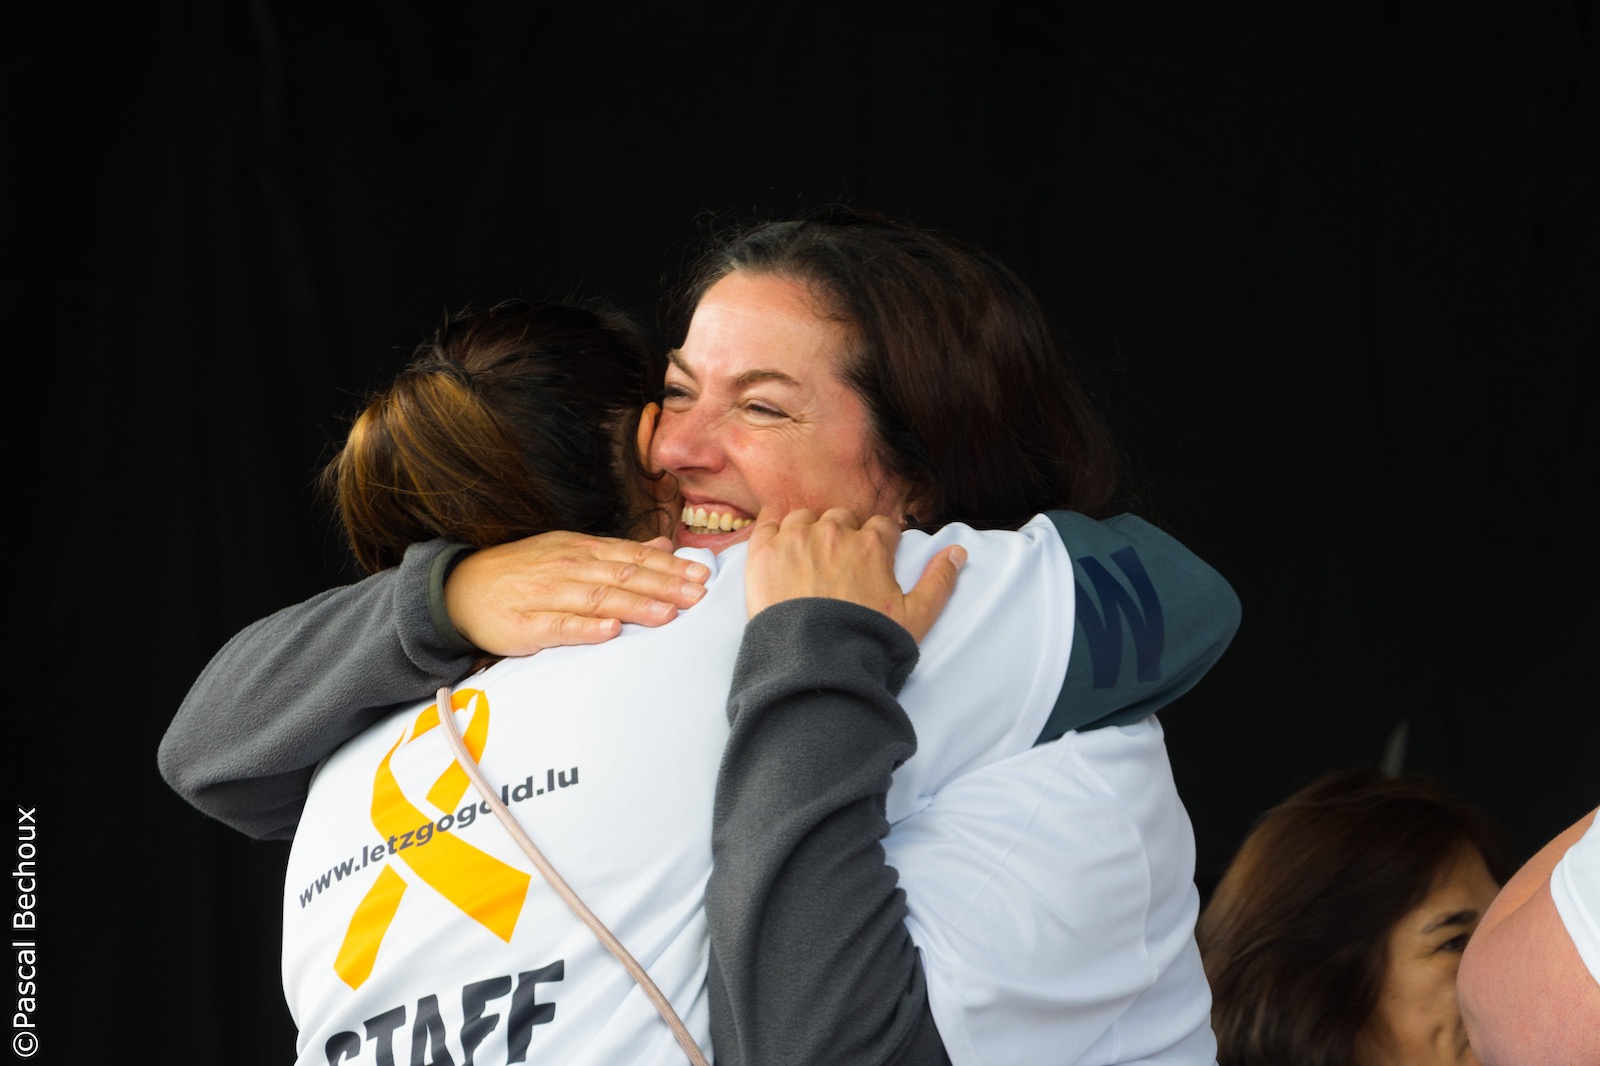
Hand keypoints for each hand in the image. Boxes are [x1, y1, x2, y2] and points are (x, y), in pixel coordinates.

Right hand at [445, 531, 708, 655]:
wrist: (459, 589)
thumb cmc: (524, 573)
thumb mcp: (571, 551)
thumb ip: (618, 551)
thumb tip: (664, 544)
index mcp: (580, 549)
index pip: (631, 556)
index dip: (668, 566)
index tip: (702, 576)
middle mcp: (565, 567)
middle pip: (621, 576)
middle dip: (663, 585)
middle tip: (698, 596)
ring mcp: (544, 594)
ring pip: (595, 598)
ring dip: (634, 605)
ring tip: (668, 614)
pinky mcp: (524, 625)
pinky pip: (558, 626)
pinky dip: (585, 628)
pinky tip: (610, 630)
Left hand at [744, 508, 965, 643]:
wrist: (813, 665)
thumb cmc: (866, 643)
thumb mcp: (916, 617)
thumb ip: (939, 581)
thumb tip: (957, 551)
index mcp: (872, 545)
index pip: (882, 527)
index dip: (881, 542)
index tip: (874, 558)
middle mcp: (835, 533)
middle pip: (843, 518)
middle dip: (845, 535)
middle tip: (839, 565)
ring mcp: (796, 540)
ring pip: (806, 518)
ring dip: (810, 531)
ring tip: (808, 559)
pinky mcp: (764, 553)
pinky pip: (767, 524)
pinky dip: (774, 530)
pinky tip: (778, 546)